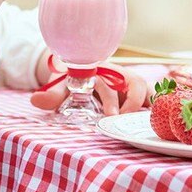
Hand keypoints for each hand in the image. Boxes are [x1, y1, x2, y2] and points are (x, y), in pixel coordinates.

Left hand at [30, 55, 149, 116]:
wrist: (79, 67)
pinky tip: (155, 121)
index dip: (111, 99)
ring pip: (146, 87)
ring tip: (144, 123)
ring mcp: (129, 81)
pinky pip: (152, 94)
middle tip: (122, 122)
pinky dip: (155, 105)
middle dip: (130, 104)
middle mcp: (117, 74)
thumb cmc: (72, 79)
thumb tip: (36, 100)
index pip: (107, 83)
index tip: (110, 115)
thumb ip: (52, 95)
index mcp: (99, 71)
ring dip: (147, 103)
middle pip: (132, 83)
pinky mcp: (138, 89)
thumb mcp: (60, 86)